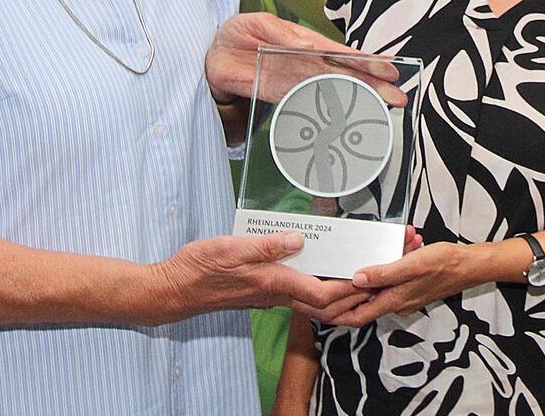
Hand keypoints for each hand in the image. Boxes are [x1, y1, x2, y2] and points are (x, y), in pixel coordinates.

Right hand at [149, 232, 367, 323]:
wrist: (173, 289)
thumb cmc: (198, 268)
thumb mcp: (231, 248)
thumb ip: (266, 246)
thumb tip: (298, 239)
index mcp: (273, 283)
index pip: (321, 296)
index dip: (348, 290)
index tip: (367, 277)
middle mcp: (274, 294)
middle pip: (323, 306)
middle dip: (350, 297)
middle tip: (371, 279)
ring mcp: (268, 296)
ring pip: (311, 302)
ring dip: (336, 294)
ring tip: (354, 273)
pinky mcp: (261, 292)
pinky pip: (297, 295)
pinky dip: (316, 288)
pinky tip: (320, 270)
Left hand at [205, 11, 402, 107]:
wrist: (210, 53)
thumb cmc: (235, 33)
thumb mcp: (257, 26)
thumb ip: (281, 36)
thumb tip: (308, 47)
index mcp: (301, 41)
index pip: (337, 52)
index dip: (363, 61)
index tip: (388, 68)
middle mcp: (303, 62)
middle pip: (342, 74)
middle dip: (371, 85)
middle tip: (398, 97)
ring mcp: (294, 80)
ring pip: (331, 90)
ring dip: (359, 98)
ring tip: (386, 107)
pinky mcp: (280, 96)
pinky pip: (308, 104)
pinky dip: (330, 109)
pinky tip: (351, 116)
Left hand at [332, 242, 483, 326]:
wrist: (472, 266)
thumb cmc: (445, 264)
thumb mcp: (412, 265)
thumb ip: (384, 273)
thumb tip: (356, 278)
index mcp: (393, 300)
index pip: (355, 317)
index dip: (334, 315)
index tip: (316, 305)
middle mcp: (396, 302)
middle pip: (363, 301)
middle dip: (349, 287)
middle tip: (333, 272)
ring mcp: (405, 295)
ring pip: (379, 286)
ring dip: (373, 269)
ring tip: (374, 249)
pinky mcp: (412, 286)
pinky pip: (393, 277)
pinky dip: (390, 263)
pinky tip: (399, 245)